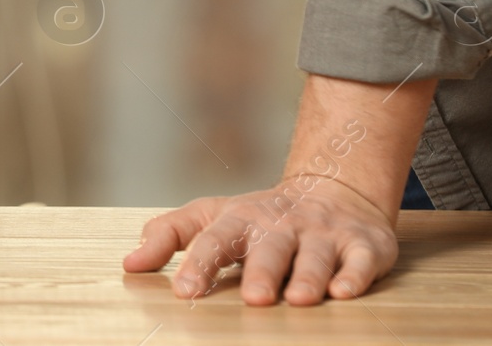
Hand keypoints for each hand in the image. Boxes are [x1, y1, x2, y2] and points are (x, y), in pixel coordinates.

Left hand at [124, 174, 398, 304]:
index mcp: (241, 218)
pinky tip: (345, 290)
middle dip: (263, 271)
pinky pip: (361, 259)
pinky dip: (355, 274)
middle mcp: (282, 224)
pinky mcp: (363, 244)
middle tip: (254, 298)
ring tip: (299, 299)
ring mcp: (323, 233)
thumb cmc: (262, 217)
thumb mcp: (213, 216)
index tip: (185, 290)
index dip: (200, 262)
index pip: (215, 238)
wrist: (334, 191)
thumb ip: (170, 236)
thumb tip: (129, 264)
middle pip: (270, 246)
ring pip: (316, 255)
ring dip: (308, 276)